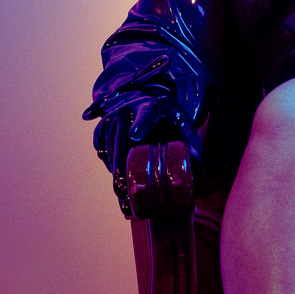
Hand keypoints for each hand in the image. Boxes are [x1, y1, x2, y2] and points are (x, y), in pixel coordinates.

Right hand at [83, 91, 201, 214]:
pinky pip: (103, 156)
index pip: (145, 117)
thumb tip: (195, 162)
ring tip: (129, 189)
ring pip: (110, 156)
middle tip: (127, 194)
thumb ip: (191, 141)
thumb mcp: (182, 122)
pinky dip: (112, 167)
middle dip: (123, 173)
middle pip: (121, 147)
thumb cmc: (166, 116)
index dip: (141, 127)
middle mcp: (125, 113)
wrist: (144, 99)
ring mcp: (108, 122)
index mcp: (150, 108)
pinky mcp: (98, 132)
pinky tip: (124, 171)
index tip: (136, 136)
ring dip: (118, 174)